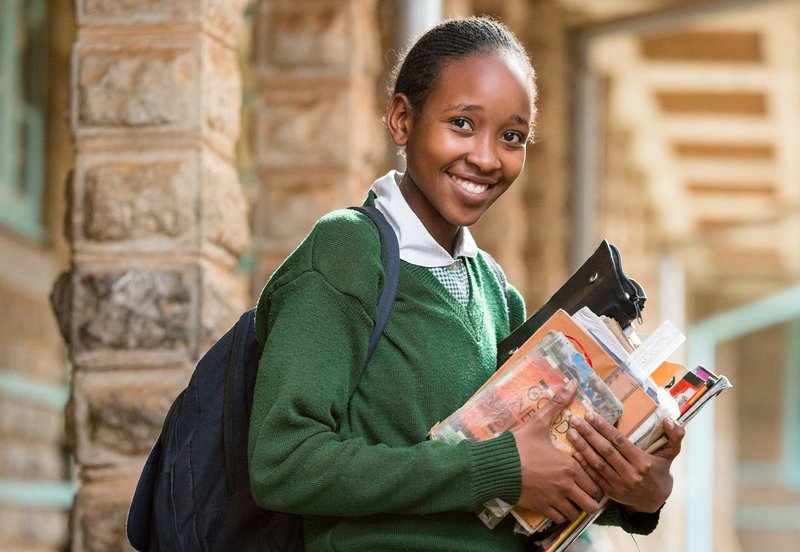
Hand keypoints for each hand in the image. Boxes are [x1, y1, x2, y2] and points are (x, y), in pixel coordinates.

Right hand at [510, 380, 601, 523]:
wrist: (495, 466)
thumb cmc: (518, 445)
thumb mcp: (538, 423)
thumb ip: (557, 404)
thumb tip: (571, 383)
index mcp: (570, 466)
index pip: (595, 481)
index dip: (594, 480)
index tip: (588, 476)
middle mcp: (566, 486)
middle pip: (591, 502)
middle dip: (588, 497)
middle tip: (582, 489)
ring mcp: (554, 500)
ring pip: (576, 513)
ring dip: (575, 507)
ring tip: (570, 498)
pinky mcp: (541, 509)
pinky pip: (560, 518)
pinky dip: (560, 513)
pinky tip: (556, 504)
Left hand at [567, 413, 684, 512]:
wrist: (655, 500)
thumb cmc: (659, 470)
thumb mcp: (670, 454)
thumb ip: (674, 436)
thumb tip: (669, 419)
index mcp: (643, 462)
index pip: (620, 441)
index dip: (604, 428)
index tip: (591, 414)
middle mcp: (630, 474)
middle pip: (606, 451)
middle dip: (589, 434)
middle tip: (575, 419)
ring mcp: (619, 485)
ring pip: (597, 463)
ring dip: (582, 447)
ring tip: (570, 432)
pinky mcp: (610, 492)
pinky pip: (594, 476)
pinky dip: (583, 464)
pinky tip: (573, 452)